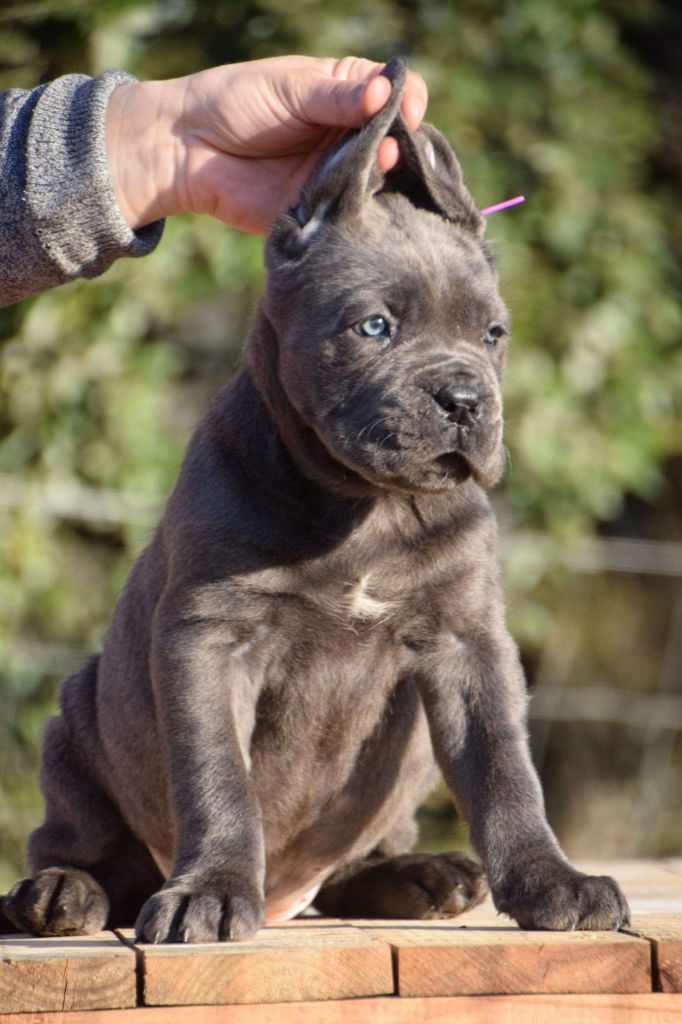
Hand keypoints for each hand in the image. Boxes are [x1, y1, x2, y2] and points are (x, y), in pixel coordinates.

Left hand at [105, 55, 428, 233]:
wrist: (187, 150)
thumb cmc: (235, 104)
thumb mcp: (291, 89)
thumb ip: (338, 97)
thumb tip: (386, 95)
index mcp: (345, 93)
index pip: (397, 93)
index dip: (408, 100)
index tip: (405, 111)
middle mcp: (348, 135)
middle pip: (397, 140)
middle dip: (404, 144)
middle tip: (393, 149)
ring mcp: (339, 175)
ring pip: (382, 180)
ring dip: (386, 177)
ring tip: (379, 170)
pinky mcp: (323, 211)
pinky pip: (353, 215)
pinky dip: (361, 211)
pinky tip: (362, 204)